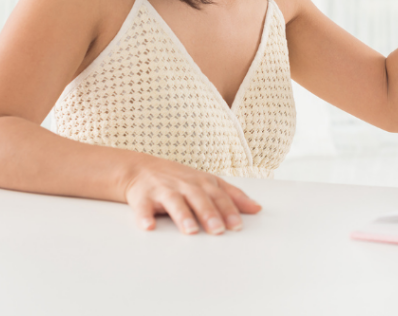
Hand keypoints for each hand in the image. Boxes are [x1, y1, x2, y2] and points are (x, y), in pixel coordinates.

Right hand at [123, 158, 260, 234]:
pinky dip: (144, 216)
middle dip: (209, 213)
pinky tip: (148, 227)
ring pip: (174, 201)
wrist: (140, 168)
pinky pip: (142, 207)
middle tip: (218, 230)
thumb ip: (232, 196)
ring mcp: (163, 189)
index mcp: (202, 182)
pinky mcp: (142, 196)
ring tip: (190, 231)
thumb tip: (257, 208)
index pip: (218, 196)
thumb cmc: (180, 179)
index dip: (228, 210)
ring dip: (182, 216)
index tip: (237, 225)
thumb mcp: (208, 183)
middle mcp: (185, 185)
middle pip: (199, 198)